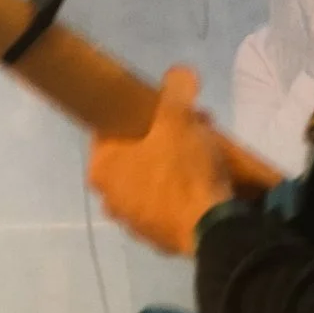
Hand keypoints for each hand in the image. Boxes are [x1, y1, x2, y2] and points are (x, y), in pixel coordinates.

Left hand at [88, 64, 237, 256]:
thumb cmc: (182, 170)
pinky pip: (167, 204)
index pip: (111, 128)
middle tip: (195, 126)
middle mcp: (109, 198)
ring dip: (173, 163)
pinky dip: (182, 191)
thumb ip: (176, 87)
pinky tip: (205, 183)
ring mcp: (132, 222)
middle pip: (135, 154)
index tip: (169, 108)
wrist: (211, 229)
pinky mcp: (156, 239)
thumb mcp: (179, 117)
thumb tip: (179, 73)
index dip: (142, 112)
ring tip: (205, 153)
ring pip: (151, 180)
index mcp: (102, 168)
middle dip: (164, 136)